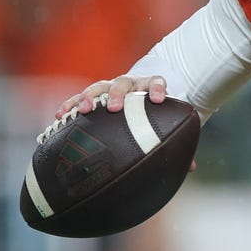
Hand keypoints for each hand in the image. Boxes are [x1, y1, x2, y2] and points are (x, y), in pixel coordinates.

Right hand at [53, 74, 195, 170]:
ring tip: (84, 110)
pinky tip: (60, 116)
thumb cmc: (157, 112)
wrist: (142, 92)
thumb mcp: (166, 122)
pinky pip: (80, 97)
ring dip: (91, 97)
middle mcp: (130, 83)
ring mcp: (110, 86)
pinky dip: (71, 104)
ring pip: (100, 86)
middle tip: (115, 107)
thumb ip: (176, 140)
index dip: (157, 88)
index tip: (158, 99)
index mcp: (150, 87)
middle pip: (124, 83)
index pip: (156, 82)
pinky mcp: (95, 93)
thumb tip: (191, 168)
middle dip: (119, 94)